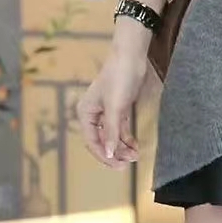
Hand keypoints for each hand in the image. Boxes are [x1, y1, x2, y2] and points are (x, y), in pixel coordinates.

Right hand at [76, 46, 147, 169]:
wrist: (132, 55)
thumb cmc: (119, 77)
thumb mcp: (115, 107)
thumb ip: (112, 132)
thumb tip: (109, 153)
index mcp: (86, 113)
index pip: (92, 141)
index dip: (104, 156)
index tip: (118, 166)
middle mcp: (93, 113)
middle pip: (102, 141)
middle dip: (114, 153)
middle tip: (128, 164)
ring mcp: (106, 111)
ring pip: (112, 136)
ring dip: (122, 147)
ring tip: (135, 156)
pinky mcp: (119, 107)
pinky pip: (120, 128)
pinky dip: (127, 138)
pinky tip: (135, 146)